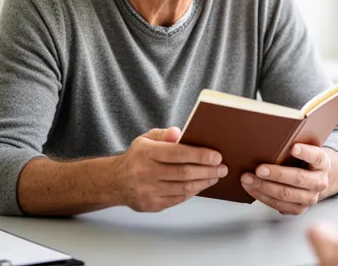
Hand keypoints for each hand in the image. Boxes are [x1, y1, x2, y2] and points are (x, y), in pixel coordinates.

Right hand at [112, 127, 226, 211]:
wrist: (115, 182)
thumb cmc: (136, 158)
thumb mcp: (146, 139)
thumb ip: (163, 135)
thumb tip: (179, 132)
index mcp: (146, 153)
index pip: (177, 153)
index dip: (199, 155)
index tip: (216, 156)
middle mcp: (145, 173)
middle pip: (183, 173)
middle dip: (207, 170)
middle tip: (222, 168)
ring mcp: (148, 191)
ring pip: (183, 188)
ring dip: (203, 182)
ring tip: (215, 176)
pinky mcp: (151, 205)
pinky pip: (178, 199)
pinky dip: (192, 192)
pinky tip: (201, 185)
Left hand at [240, 144, 337, 214]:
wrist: (312, 179)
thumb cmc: (302, 160)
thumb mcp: (304, 150)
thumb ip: (293, 146)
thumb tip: (268, 140)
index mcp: (322, 163)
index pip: (316, 157)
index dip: (305, 152)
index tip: (293, 148)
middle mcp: (319, 182)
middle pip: (298, 178)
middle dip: (276, 174)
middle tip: (258, 169)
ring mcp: (311, 198)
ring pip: (286, 194)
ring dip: (264, 187)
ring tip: (248, 179)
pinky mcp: (299, 209)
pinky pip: (279, 205)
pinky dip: (262, 197)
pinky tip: (252, 188)